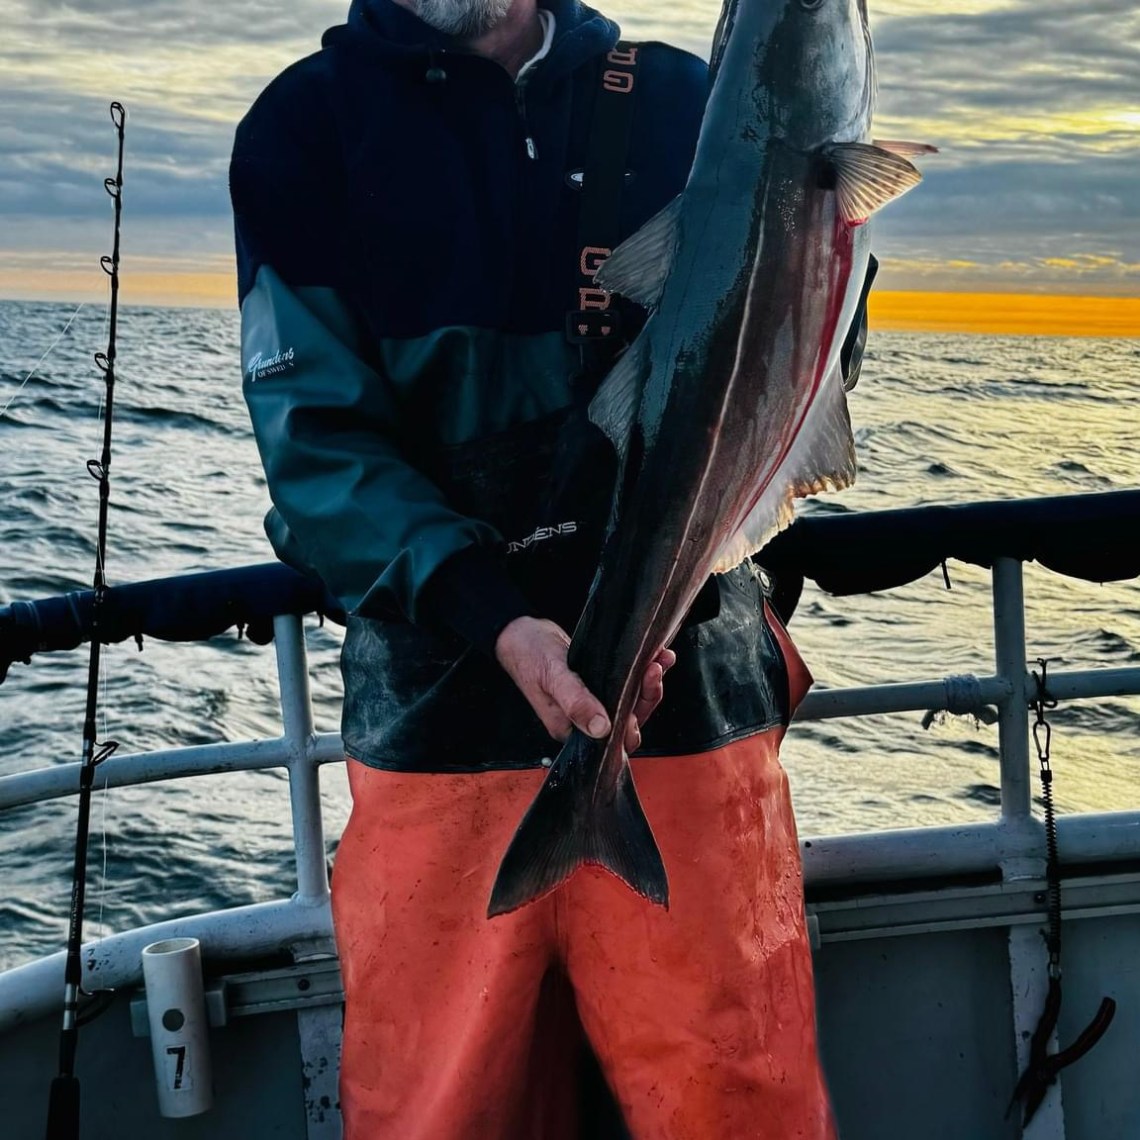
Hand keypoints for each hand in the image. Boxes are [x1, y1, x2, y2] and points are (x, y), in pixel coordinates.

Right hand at [494, 616, 675, 752]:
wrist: (520, 633)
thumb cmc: (530, 654)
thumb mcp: (553, 676)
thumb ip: (576, 702)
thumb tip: (601, 728)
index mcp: (571, 729)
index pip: (614, 739)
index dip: (632, 719)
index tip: (640, 691)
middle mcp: (585, 722)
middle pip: (628, 720)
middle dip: (647, 695)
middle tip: (654, 668)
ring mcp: (593, 704)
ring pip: (631, 702)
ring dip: (648, 682)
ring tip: (660, 658)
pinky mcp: (598, 687)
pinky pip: (626, 686)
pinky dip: (642, 672)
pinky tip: (656, 656)